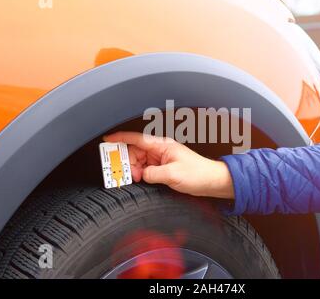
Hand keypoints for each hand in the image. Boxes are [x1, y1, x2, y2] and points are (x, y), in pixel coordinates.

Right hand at [103, 132, 233, 198]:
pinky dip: (140, 174)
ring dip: (133, 170)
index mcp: (162, 145)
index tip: (107, 139)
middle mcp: (160, 150)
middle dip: (126, 161)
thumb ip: (151, 174)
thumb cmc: (198, 173)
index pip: (136, 139)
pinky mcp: (163, 168)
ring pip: (139, 161)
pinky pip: (146, 169)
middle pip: (134, 152)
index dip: (120, 138)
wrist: (212, 181)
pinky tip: (139, 180)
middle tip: (122, 173)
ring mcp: (161, 159)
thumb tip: (140, 174)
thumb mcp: (171, 174)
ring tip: (132, 179)